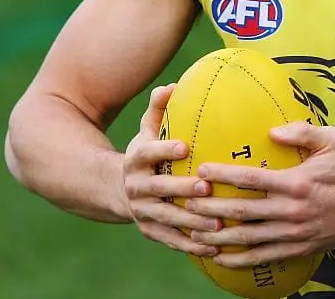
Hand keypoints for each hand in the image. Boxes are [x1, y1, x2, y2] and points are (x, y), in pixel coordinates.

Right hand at [123, 84, 221, 255]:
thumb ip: (158, 109)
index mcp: (136, 159)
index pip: (148, 152)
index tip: (185, 147)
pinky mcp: (150, 231)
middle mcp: (136, 186)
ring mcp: (142, 211)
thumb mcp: (146, 130)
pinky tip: (214, 247)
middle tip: (206, 188)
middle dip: (181, 190)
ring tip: (216, 223)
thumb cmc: (145, 153)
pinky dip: (191, 245)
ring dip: (191, 222)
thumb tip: (173, 85)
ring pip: (166, 219)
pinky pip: (171, 240)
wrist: (118, 189)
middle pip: (158, 189)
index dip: (164, 149)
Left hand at [185, 122, 334, 267]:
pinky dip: (238, 260)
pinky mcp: (295, 249)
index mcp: (296, 182)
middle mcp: (291, 210)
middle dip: (211, 207)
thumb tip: (272, 131)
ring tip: (193, 231)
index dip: (224, 174)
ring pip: (247, 237)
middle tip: (187, 201)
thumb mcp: (331, 141)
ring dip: (218, 236)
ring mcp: (292, 233)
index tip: (202, 168)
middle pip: (242, 210)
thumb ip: (303, 131)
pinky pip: (262, 257)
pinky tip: (218, 258)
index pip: (252, 178)